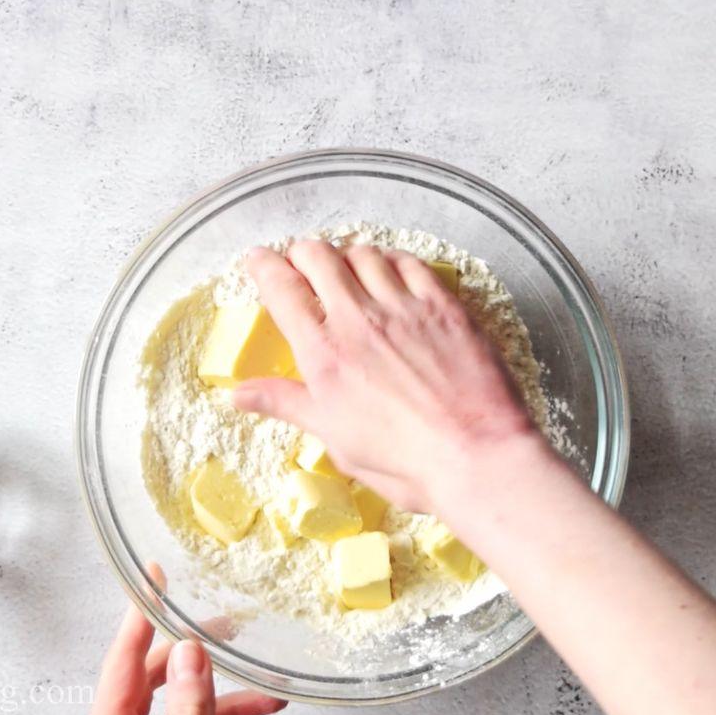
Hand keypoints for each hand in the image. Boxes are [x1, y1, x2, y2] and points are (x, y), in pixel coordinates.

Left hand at [90, 604, 285, 714]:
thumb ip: (187, 707)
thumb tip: (190, 654)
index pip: (123, 657)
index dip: (141, 612)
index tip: (154, 574)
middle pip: (157, 674)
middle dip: (197, 649)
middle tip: (225, 625)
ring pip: (185, 701)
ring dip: (226, 690)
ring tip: (264, 681)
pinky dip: (226, 712)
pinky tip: (260, 706)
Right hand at [232, 241, 545, 512]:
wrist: (476, 456)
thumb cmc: (406, 461)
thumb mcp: (334, 438)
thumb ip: (288, 403)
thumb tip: (239, 394)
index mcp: (324, 354)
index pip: (281, 289)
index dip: (263, 267)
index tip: (257, 261)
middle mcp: (359, 320)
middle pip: (319, 257)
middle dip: (302, 253)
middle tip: (300, 262)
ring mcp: (404, 308)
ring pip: (364, 253)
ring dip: (347, 254)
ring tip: (346, 266)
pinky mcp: (444, 307)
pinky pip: (410, 264)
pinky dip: (392, 259)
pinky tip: (392, 270)